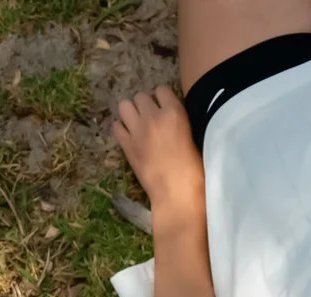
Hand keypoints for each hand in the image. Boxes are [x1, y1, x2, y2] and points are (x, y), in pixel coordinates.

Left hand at [112, 87, 204, 216]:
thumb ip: (180, 122)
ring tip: (137, 124)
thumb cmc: (194, 170)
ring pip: (124, 105)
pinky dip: (121, 129)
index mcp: (174, 112)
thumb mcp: (194, 138)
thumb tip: (171, 119)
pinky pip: (116, 126)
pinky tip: (129, 137)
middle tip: (150, 119)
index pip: (161, 90)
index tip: (164, 110)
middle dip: (145, 105)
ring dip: (130, 112)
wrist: (177, 193)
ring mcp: (137, 130)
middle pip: (141, 96)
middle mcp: (153, 116)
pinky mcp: (126, 145)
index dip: (162, 99)